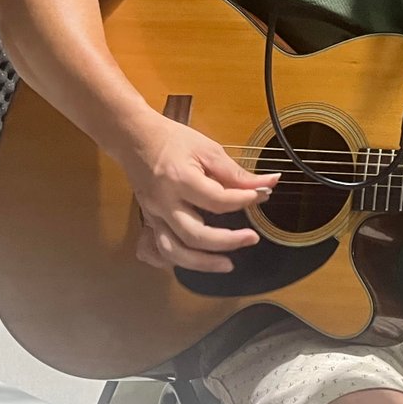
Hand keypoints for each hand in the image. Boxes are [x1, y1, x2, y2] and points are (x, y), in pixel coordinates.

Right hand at [117, 112, 279, 271]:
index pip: (217, 201)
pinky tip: (197, 262)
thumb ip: (236, 173)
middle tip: (252, 238)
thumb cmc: (172, 140)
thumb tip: (268, 184)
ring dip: (202, 263)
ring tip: (227, 264)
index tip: (260, 196)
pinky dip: (178, 261)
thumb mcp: (208, 149)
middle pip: (194, 235)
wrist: (134, 138)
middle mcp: (164, 203)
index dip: (243, 201)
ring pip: (174, 251)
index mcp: (180, 179)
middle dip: (227, 242)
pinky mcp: (150, 221)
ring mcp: (154, 216)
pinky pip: (161, 249)